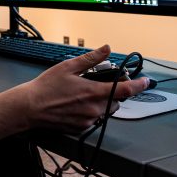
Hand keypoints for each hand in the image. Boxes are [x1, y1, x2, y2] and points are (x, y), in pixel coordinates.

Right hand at [17, 45, 148, 133]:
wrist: (30, 108)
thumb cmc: (46, 87)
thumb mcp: (68, 67)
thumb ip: (91, 59)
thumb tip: (106, 49)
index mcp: (93, 92)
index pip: (125, 90)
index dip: (139, 85)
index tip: (146, 82)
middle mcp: (94, 109)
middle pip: (116, 101)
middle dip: (112, 92)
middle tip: (98, 84)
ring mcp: (88, 120)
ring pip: (105, 110)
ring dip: (102, 102)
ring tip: (83, 94)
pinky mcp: (81, 128)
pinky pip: (94, 118)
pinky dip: (91, 110)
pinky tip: (76, 104)